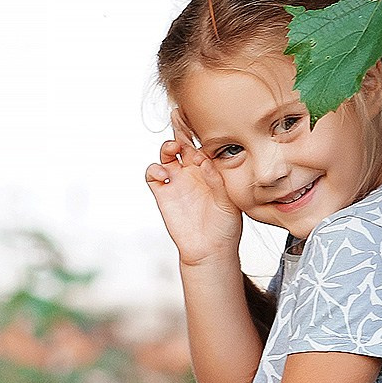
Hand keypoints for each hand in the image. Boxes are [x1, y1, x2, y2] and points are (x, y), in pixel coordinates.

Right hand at [145, 125, 242, 266]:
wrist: (211, 251)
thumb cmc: (225, 227)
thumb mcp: (228, 202)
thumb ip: (216, 181)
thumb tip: (204, 161)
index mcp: (211, 171)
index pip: (203, 146)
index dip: (200, 136)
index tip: (202, 131)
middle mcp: (193, 173)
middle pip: (182, 145)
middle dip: (180, 134)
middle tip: (183, 138)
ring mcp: (177, 182)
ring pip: (166, 155)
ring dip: (167, 147)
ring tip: (172, 150)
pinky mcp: (163, 195)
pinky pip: (153, 175)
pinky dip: (154, 169)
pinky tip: (163, 174)